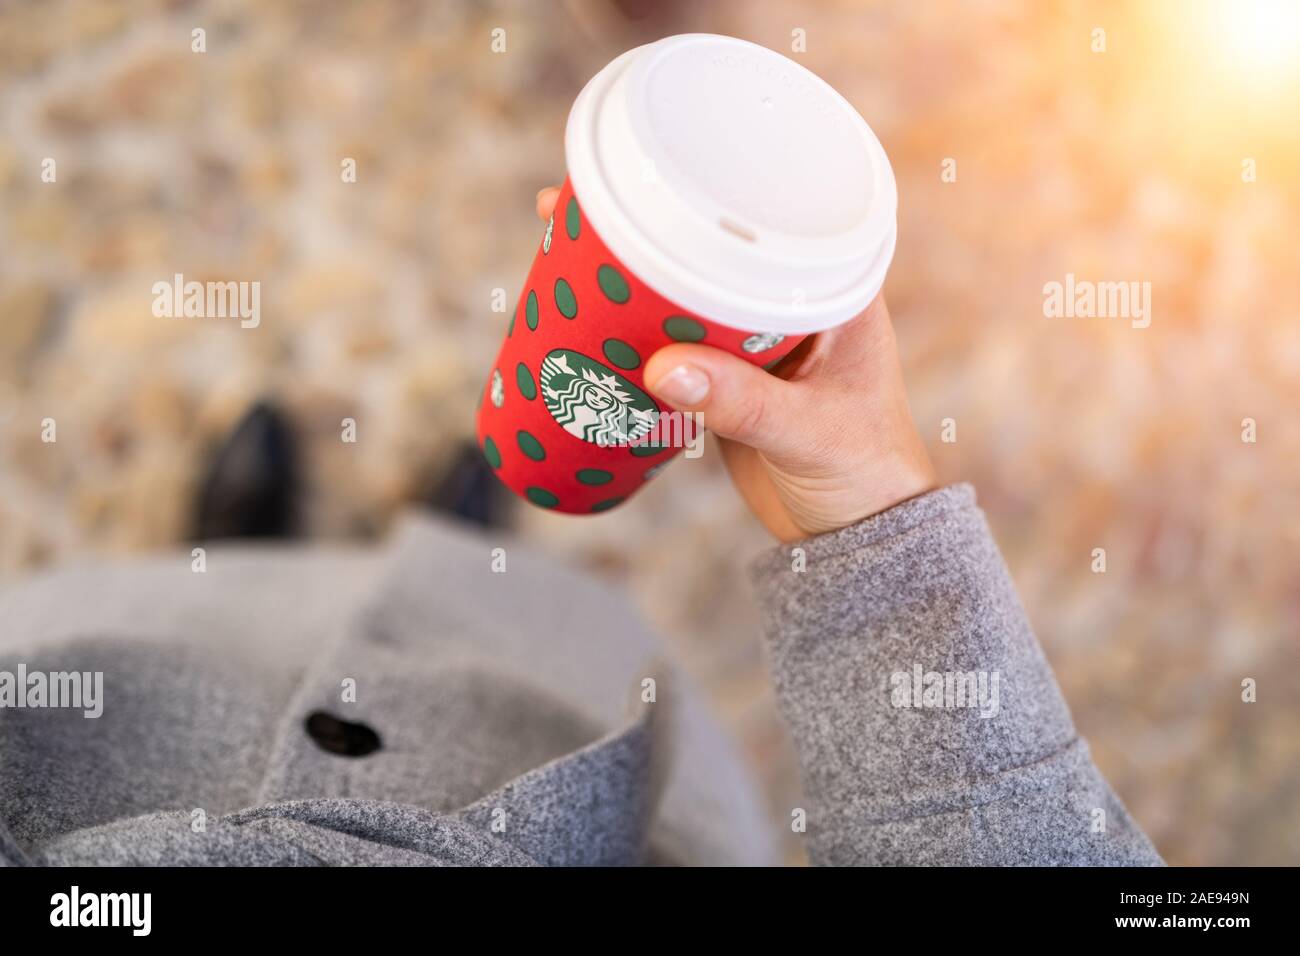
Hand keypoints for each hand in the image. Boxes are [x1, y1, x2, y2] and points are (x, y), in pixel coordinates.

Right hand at [536, 186, 936, 541]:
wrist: (855, 537)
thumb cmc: (864, 474)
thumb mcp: (806, 433)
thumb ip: (742, 403)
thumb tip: (659, 368)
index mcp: (834, 287)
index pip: (771, 215)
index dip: (710, 185)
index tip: (651, 168)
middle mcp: (791, 301)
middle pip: (713, 246)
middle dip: (652, 225)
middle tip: (580, 206)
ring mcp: (755, 341)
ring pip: (686, 292)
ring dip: (635, 278)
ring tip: (567, 252)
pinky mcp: (726, 378)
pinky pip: (674, 341)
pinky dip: (635, 332)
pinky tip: (592, 322)